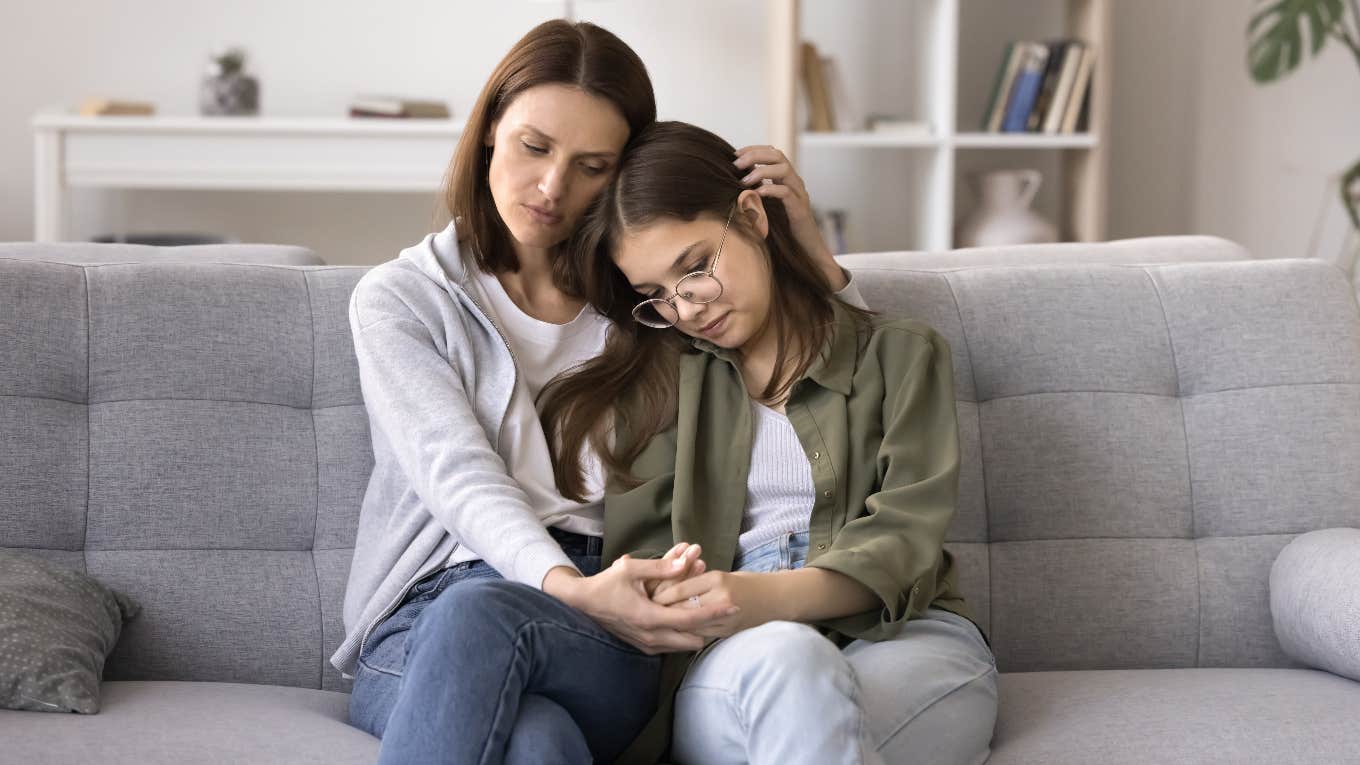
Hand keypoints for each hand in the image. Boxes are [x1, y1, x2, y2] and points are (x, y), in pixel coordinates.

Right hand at [542, 548, 734, 653]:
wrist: (582, 604)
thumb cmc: (606, 584)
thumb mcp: (631, 569)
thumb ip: (661, 567)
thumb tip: (687, 561)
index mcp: (650, 618)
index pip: (691, 620)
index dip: (714, 614)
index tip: (733, 607)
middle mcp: (651, 637)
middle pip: (693, 639)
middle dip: (708, 626)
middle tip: (721, 609)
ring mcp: (648, 645)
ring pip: (684, 645)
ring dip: (696, 630)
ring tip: (707, 611)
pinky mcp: (644, 647)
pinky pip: (673, 645)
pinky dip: (683, 634)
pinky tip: (688, 618)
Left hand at [651, 570, 779, 639]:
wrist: (775, 599)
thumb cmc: (746, 583)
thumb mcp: (721, 576)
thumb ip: (696, 582)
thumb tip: (667, 589)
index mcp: (716, 580)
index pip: (679, 589)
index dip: (659, 594)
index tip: (645, 595)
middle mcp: (719, 599)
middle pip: (679, 608)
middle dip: (660, 610)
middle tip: (643, 610)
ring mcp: (723, 618)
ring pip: (686, 624)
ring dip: (669, 624)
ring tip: (652, 623)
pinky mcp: (725, 632)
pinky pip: (697, 635)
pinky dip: (683, 633)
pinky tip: (672, 633)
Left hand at [733, 145, 846, 289]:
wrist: (807, 251)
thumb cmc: (784, 231)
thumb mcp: (768, 207)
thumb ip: (756, 194)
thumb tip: (731, 187)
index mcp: (786, 180)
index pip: (772, 153)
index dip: (754, 149)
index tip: (735, 153)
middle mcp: (795, 183)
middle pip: (778, 156)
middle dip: (755, 156)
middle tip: (736, 164)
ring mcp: (799, 195)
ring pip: (784, 170)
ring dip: (761, 171)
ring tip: (744, 180)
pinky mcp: (800, 210)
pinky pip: (786, 193)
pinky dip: (770, 190)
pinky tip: (756, 194)